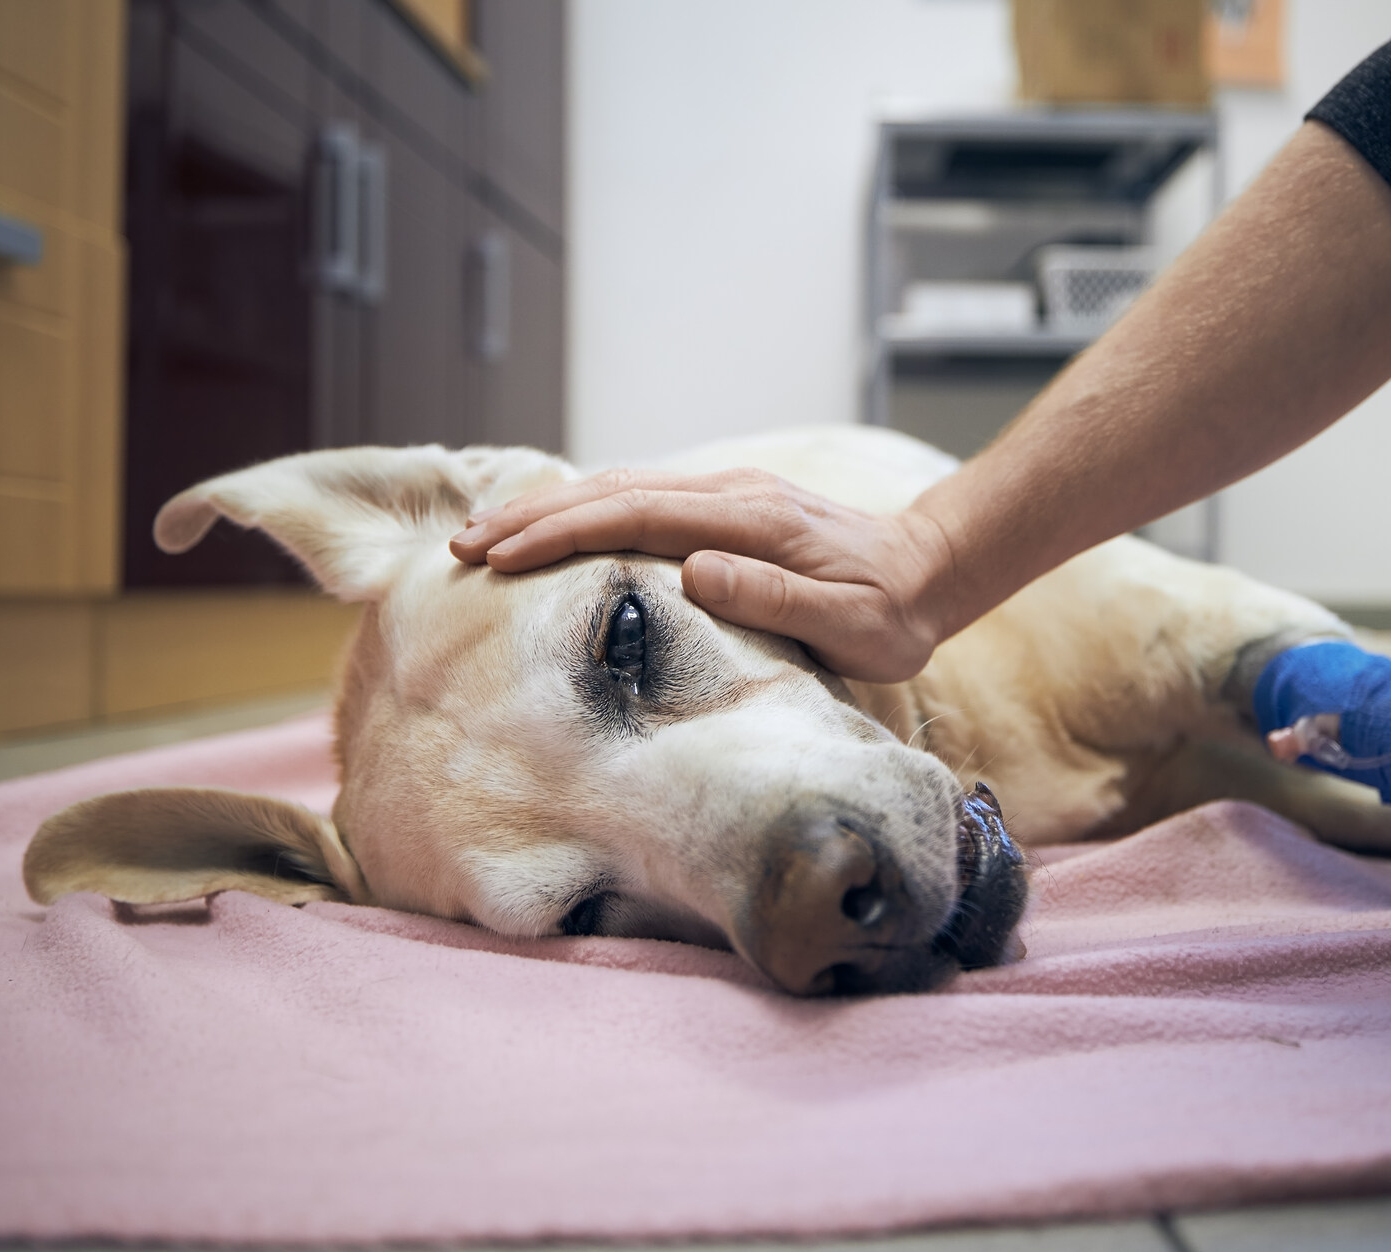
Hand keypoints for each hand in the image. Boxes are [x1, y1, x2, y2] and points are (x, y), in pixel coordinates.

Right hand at [448, 468, 956, 682]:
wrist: (930, 570)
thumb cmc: (892, 613)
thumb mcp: (850, 625)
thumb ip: (775, 596)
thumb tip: (693, 569)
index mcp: (751, 520)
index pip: (636, 517)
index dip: (563, 534)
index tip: (502, 557)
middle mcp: (731, 493)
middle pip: (612, 491)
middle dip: (532, 516)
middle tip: (460, 544)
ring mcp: (726, 493)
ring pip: (619, 488)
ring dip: (549, 508)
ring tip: (484, 534)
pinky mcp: (724, 504)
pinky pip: (639, 496)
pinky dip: (583, 507)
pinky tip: (549, 523)